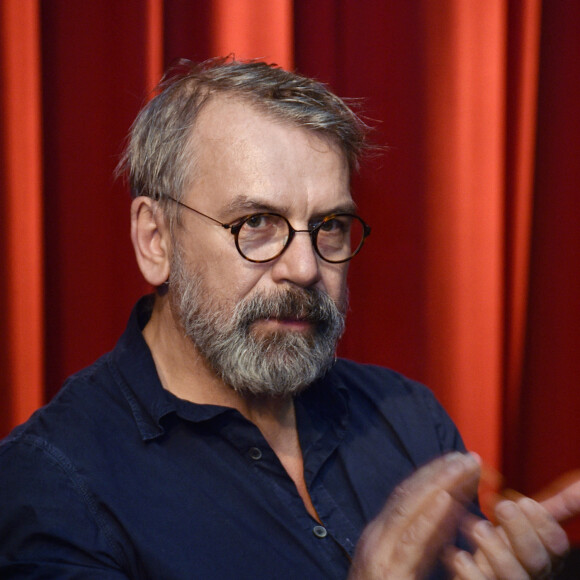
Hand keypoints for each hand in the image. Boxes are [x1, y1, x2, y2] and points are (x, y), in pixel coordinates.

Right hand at [348, 452, 479, 579]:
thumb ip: (424, 539)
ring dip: (440, 484)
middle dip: (439, 472)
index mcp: (381, 534)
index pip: (408, 495)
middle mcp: (376, 537)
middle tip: (469, 456)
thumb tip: (451, 511)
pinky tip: (447, 499)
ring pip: (409, 509)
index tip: (459, 460)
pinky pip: (412, 541)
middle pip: (409, 494)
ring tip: (463, 466)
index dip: (434, 474)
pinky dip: (429, 517)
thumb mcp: (407, 564)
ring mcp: (380, 554)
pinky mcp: (390, 573)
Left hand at [446, 497, 569, 578]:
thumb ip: (555, 507)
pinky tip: (459, 555)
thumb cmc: (507, 546)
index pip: (557, 544)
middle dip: (520, 531)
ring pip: (512, 577)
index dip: (543, 522)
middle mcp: (532, 576)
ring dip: (494, 548)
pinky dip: (470, 571)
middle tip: (501, 506)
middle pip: (538, 562)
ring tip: (477, 526)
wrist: (476, 575)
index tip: (522, 500)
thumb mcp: (528, 524)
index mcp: (545, 558)